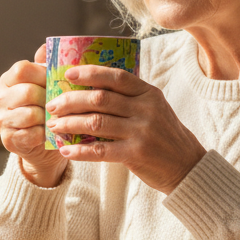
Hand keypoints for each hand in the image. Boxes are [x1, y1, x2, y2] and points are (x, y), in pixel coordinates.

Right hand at [0, 44, 66, 187]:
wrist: (44, 145)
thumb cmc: (47, 109)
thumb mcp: (47, 85)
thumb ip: (46, 66)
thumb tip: (46, 46)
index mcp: (8, 80)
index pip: (22, 69)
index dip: (42, 74)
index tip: (57, 82)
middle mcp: (0, 99)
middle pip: (27, 92)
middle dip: (49, 98)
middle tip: (62, 103)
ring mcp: (1, 120)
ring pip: (31, 114)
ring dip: (49, 117)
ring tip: (58, 118)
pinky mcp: (8, 140)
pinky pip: (32, 134)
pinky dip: (46, 133)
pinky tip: (51, 132)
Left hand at [45, 65, 205, 194]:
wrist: (187, 166)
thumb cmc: (164, 136)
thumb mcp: (155, 108)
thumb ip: (131, 98)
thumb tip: (92, 88)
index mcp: (149, 93)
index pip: (115, 76)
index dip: (89, 73)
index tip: (68, 74)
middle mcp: (145, 109)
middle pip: (99, 98)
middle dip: (71, 100)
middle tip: (52, 105)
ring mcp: (141, 132)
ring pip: (95, 122)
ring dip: (69, 123)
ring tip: (54, 125)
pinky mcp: (135, 154)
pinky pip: (100, 150)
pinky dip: (79, 150)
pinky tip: (65, 149)